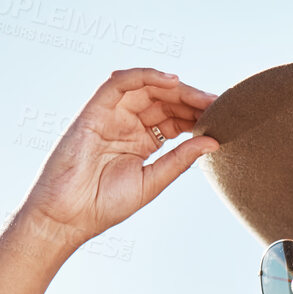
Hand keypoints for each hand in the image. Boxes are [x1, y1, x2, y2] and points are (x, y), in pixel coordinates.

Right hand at [14, 67, 218, 251]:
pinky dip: (144, 76)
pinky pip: (119, 83)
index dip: (197, 115)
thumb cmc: (105, 205)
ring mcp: (111, 116)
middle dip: (191, 99)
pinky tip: (171, 81)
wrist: (69, 216)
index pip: (174, 119)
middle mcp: (127, 125)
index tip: (223, 116)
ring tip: (199, 95)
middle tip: (218, 103)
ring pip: (145, 88)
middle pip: (163, 101)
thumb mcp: (153, 181)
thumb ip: (180, 160)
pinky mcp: (93, 111)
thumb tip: (213, 142)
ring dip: (174, 87)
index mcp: (142, 142)